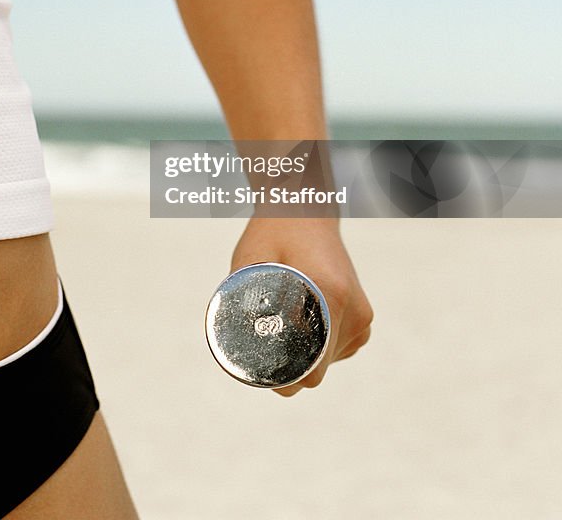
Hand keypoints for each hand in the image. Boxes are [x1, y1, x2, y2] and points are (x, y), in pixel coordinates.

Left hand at [230, 216, 373, 395]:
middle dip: (289, 368)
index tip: (259, 369)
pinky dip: (319, 344)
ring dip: (305, 355)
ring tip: (282, 325)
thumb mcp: (251, 260)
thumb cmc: (274, 232)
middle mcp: (355, 311)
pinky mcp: (363, 315)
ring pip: (328, 360)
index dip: (283, 380)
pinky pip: (338, 347)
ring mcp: (362, 315)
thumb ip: (241, 299)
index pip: (312, 370)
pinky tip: (301, 321)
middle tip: (260, 346)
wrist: (306, 209)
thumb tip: (225, 342)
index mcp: (333, 297)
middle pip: (318, 369)